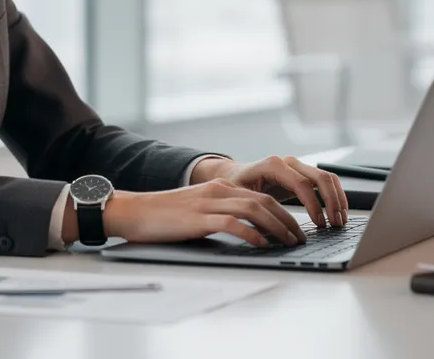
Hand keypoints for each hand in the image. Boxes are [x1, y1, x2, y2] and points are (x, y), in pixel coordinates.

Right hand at [99, 180, 306, 247]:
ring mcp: (208, 203)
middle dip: (287, 220)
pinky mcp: (198, 219)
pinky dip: (251, 234)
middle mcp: (218, 191)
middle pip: (264, 201)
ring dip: (276, 227)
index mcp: (220, 188)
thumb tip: (249, 233)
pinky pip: (232, 224)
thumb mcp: (199, 210)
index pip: (262, 196)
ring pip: (254, 209)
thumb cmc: (164, 217)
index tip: (296, 229)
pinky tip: (261, 244)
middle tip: (300, 238)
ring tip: (288, 242)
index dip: (284, 212)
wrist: (133, 211)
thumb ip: (222, 215)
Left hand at [191, 156, 347, 228]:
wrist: (234, 176)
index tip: (319, 224)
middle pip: (320, 177)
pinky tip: (337, 212)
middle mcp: (288, 162)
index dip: (314, 205)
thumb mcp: (241, 199)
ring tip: (340, 221)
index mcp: (273, 165)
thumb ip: (256, 212)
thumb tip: (273, 233)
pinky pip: (325, 181)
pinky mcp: (302, 174)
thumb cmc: (236, 187)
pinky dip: (335, 195)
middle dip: (332, 202)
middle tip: (336, 224)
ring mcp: (297, 166)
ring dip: (337, 199)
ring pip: (327, 177)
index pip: (302, 184)